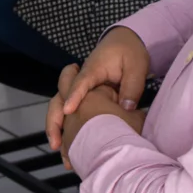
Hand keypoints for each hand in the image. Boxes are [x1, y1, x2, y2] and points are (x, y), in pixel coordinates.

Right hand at [47, 27, 147, 152]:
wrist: (123, 41)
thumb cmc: (130, 52)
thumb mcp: (137, 66)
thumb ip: (132, 87)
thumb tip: (126, 108)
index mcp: (93, 69)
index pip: (80, 83)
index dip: (73, 97)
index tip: (69, 112)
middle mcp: (81, 80)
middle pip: (59, 98)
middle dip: (55, 120)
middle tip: (56, 142)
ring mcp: (79, 89)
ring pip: (60, 107)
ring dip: (57, 128)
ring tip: (60, 150)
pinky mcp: (83, 97)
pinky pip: (70, 113)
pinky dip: (67, 129)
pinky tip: (70, 147)